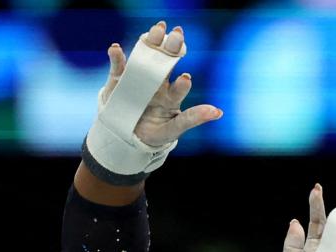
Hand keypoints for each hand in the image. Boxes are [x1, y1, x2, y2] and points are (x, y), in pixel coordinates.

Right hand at [102, 21, 222, 149]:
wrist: (126, 136)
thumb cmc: (155, 133)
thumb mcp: (173, 130)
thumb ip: (192, 119)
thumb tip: (219, 112)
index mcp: (171, 95)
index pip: (180, 85)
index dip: (183, 82)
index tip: (185, 79)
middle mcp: (157, 82)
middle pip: (166, 61)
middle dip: (172, 48)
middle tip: (178, 35)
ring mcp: (138, 79)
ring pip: (145, 57)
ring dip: (150, 42)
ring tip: (156, 30)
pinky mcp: (119, 80)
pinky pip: (118, 66)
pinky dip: (116, 56)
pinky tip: (116, 48)